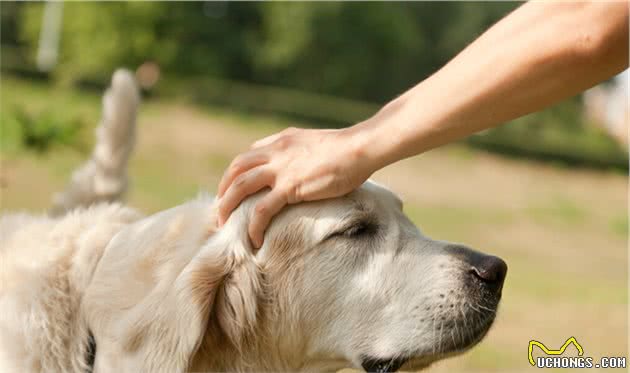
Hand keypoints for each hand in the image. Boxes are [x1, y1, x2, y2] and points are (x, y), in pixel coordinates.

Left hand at [217, 126, 374, 247]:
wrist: (359, 148)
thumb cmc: (345, 149)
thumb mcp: (314, 143)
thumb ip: (298, 151)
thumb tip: (296, 165)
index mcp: (281, 141)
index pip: (248, 156)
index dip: (236, 175)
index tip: (233, 192)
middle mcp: (275, 152)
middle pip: (236, 169)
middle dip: (223, 190)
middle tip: (220, 210)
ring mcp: (280, 169)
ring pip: (240, 187)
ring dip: (228, 207)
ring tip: (225, 226)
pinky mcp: (290, 187)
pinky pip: (261, 209)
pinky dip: (253, 226)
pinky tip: (254, 239)